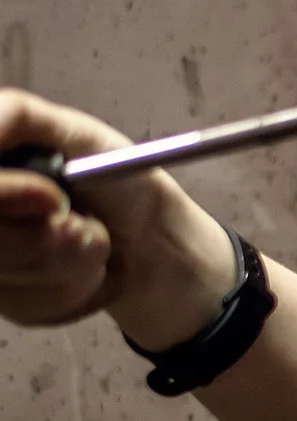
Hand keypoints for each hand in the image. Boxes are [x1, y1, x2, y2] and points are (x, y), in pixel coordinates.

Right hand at [0, 87, 228, 339]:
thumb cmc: (121, 181)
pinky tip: (90, 270)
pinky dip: (74, 289)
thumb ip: (18, 116)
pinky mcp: (6, 298)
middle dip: (47, 237)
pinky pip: (27, 304)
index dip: (4, 194)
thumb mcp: (78, 134)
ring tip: (95, 240)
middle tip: (89, 226)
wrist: (157, 244)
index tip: (52, 200)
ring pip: (6, 270)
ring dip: (72, 260)